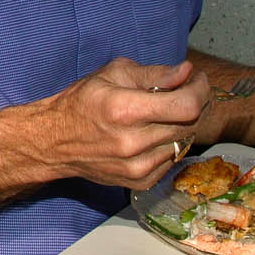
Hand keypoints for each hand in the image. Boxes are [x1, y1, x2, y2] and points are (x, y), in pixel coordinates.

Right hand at [34, 58, 210, 189]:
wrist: (54, 141)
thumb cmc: (83, 102)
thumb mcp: (113, 74)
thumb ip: (154, 74)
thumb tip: (187, 72)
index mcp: (125, 110)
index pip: (186, 105)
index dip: (200, 90)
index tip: (197, 80)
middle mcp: (133, 143)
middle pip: (190, 124)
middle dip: (196, 103)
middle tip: (186, 91)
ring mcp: (137, 167)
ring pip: (184, 142)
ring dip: (183, 124)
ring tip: (167, 112)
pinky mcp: (140, 182)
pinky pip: (172, 160)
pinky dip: (170, 144)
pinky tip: (153, 133)